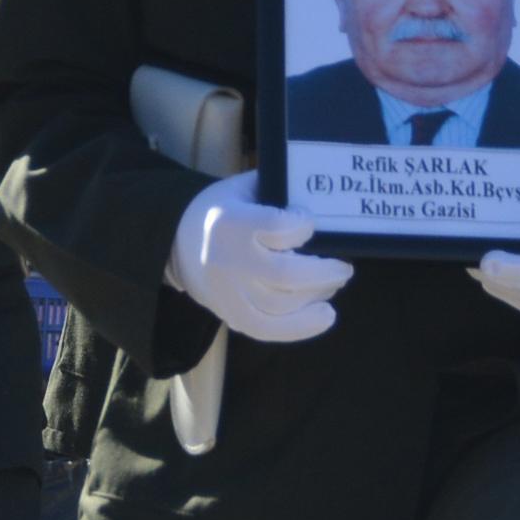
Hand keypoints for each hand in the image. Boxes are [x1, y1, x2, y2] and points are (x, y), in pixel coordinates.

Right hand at [164, 173, 349, 345]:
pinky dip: (301, 327)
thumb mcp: (243, 189)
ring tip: (333, 284)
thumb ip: (278, 190)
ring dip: (318, 296)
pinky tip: (324, 316)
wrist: (175, 243)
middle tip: (343, 267)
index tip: (310, 222)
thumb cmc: (221, 210)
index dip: (302, 226)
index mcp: (230, 222)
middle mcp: (228, 260)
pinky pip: (269, 330)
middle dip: (324, 273)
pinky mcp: (230, 314)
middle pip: (285, 275)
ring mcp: (228, 293)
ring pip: (282, 306)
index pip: (275, 227)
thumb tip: (325, 198)